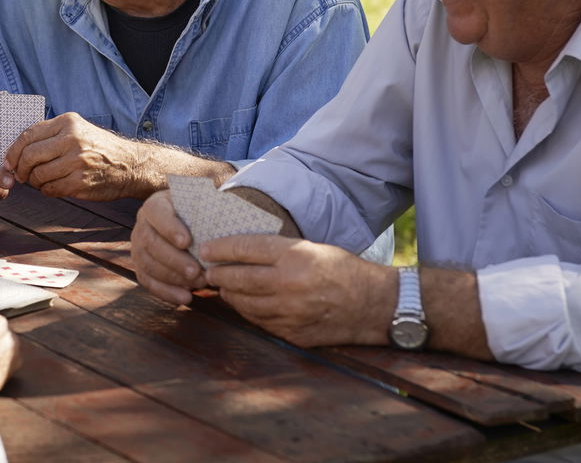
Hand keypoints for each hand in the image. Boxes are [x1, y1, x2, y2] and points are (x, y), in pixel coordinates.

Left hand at [4, 113, 143, 199]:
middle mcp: (72, 139)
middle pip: (29, 156)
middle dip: (20, 169)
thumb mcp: (78, 130)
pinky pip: (50, 189)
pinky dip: (47, 191)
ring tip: (41, 181)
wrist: (130, 165)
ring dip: (34, 182)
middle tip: (21, 176)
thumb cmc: (99, 148)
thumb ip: (51, 135)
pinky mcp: (80, 182)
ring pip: (38, 175)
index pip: (28, 135)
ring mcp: (77, 161)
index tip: (9, 162)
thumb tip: (17, 151)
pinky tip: (53, 187)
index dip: (13, 151)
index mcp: (68, 122)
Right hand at [132, 190, 206, 304]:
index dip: (169, 228)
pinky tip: (186, 297)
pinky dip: (167, 292)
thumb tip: (221, 202)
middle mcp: (142, 225)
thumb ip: (208, 204)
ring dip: (173, 278)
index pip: (157, 213)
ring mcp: (138, 247)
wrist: (190, 227)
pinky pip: (148, 282)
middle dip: (174, 259)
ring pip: (148, 264)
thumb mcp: (201, 204)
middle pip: (151, 243)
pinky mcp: (141, 267)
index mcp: (156, 205)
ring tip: (198, 284)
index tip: (187, 241)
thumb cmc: (199, 214)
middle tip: (196, 271)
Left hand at [202, 235, 389, 347]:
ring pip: (244, 303)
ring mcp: (290, 313)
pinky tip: (243, 303)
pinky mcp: (292, 333)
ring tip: (223, 286)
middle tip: (208, 269)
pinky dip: (247, 311)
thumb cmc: (343, 270)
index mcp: (296, 257)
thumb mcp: (313, 248)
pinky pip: (258, 321)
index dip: (221, 248)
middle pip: (239, 278)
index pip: (246, 248)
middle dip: (218, 273)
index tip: (207, 248)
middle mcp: (290, 285)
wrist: (374, 305)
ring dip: (229, 294)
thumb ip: (278, 250)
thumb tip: (240, 249)